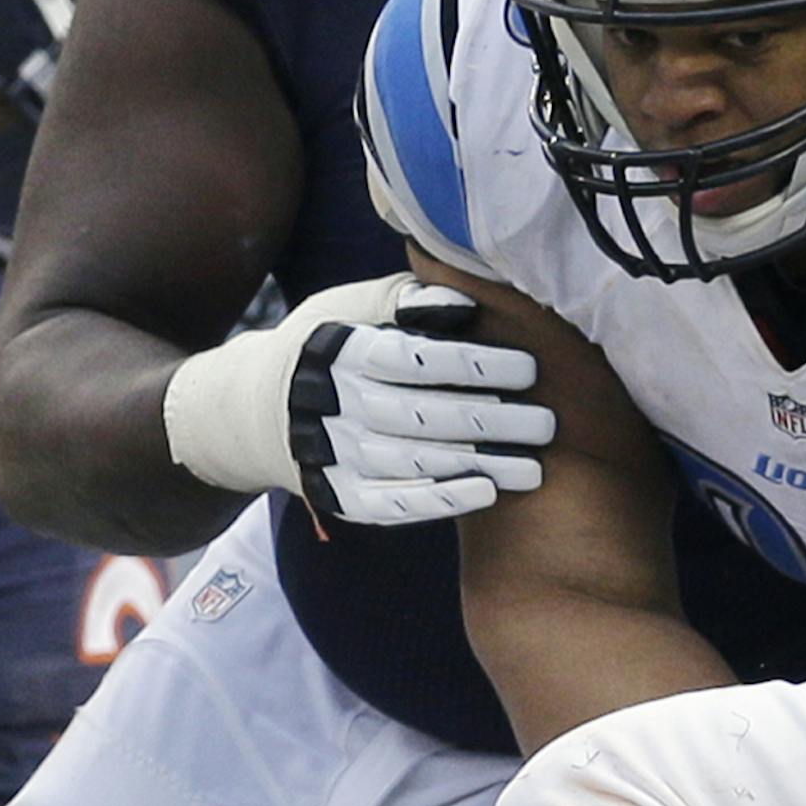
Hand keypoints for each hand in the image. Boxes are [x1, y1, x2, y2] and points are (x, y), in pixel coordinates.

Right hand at [163, 273, 556, 523]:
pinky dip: (441, 500)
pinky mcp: (338, 496)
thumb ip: (406, 300)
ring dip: (481, 465)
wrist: (257, 411)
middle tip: (548, 423)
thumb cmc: (327, 345)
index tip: (528, 367)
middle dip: (492, 420)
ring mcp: (333, 457)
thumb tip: (467, 301)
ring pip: (416, 464)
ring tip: (536, 467)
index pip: (416, 360)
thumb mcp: (351, 307)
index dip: (474, 364)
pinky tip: (487, 492)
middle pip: (423, 416)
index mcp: (340, 351)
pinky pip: (393, 505)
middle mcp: (334, 406)